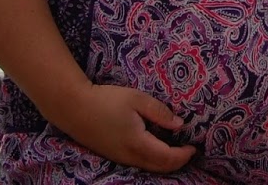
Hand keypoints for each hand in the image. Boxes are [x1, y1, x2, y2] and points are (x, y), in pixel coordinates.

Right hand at [53, 82, 195, 172]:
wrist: (73, 108)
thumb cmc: (106, 100)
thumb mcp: (137, 99)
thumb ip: (160, 113)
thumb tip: (179, 124)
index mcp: (138, 143)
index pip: (168, 158)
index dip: (184, 155)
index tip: (194, 146)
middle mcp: (130, 156)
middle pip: (160, 168)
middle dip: (178, 162)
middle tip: (188, 150)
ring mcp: (120, 158)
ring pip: (149, 168)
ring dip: (165, 163)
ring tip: (175, 149)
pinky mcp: (113, 155)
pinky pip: (138, 164)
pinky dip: (152, 160)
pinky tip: (155, 147)